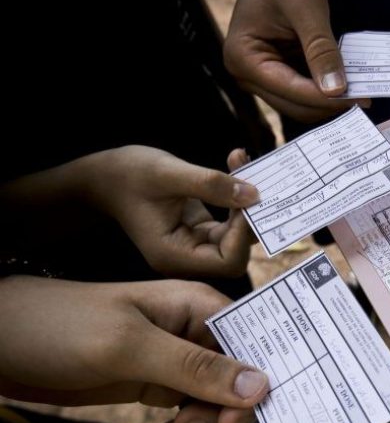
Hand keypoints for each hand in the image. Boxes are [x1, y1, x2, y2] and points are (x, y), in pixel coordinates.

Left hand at [0, 275, 269, 422]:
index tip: (230, 419)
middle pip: (241, 380)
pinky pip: (194, 412)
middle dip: (223, 412)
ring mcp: (178, 359)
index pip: (253, 345)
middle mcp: (196, 331)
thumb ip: (195, 368)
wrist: (5, 341)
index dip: (254, 383)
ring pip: (219, 402)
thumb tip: (261, 387)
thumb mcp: (130, 347)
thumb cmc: (62, 327)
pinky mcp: (160, 383)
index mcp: (199, 306)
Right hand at [84, 145, 259, 277]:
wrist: (102, 176)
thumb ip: (210, 184)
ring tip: (239, 161)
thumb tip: (253, 195)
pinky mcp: (200, 230)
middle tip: (252, 177)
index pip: (229, 261)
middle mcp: (186, 257)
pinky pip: (229, 221)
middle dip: (249, 216)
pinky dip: (236, 195)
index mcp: (174, 255)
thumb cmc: (126, 175)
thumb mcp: (168, 174)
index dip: (244, 234)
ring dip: (246, 201)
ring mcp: (194, 245)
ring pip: (237, 234)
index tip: (245, 197)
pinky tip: (233, 162)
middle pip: (237, 251)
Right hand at [224, 0, 367, 121]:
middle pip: (294, 106)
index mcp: (243, 57)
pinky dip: (324, 90)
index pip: (291, 91)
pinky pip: (302, 92)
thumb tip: (336, 89)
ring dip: (328, 100)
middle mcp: (246, 74)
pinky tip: (346, 83)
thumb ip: (321, 48)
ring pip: (300, 104)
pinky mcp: (275, 73)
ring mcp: (260, 76)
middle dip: (329, 103)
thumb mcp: (306, 7)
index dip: (327, 99)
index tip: (362, 98)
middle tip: (365, 96)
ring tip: (359, 91)